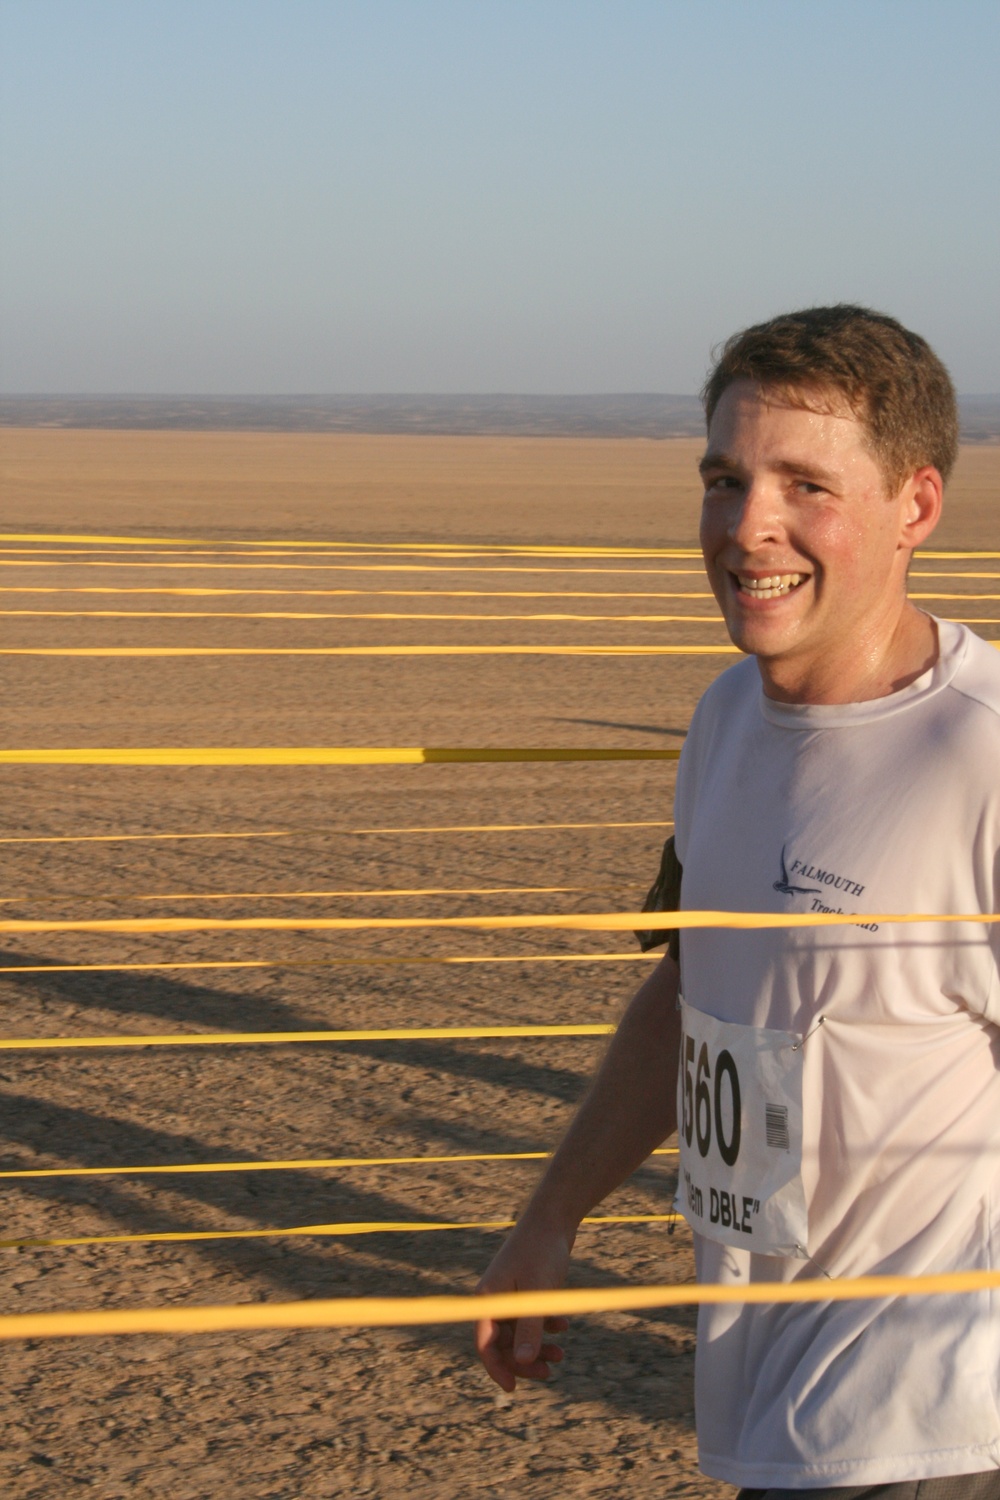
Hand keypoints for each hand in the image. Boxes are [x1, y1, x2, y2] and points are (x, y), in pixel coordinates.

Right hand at [474, 1218, 572, 1392]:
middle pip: (502, 1344)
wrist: (553, 1219)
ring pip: (518, 1334)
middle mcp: (494, 1299)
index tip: (513, 1389)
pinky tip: (563, 1326)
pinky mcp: (525, 1290)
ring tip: (562, 1354)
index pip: (484, 1344)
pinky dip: (545, 1327)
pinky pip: (530, 1320)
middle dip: (524, 1361)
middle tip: (550, 1373)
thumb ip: (530, 1328)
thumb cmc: (541, 1252)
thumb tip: (524, 1363)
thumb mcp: (537, 1293)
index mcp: (487, 1299)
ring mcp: (509, 1295)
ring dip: (538, 1347)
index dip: (496, 1369)